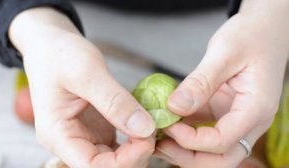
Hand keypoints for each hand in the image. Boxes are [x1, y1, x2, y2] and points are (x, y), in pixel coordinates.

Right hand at [9, 8, 155, 166]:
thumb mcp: (87, 72)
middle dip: (134, 155)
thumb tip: (145, 128)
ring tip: (152, 125)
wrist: (53, 45)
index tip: (147, 139)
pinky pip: (120, 144)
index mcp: (58, 134)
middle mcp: (71, 141)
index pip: (91, 167)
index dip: (123, 161)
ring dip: (137, 148)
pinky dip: (136, 137)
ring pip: (116, 158)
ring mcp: (85, 136)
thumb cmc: (60, 55)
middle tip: (154, 128)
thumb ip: (114, 101)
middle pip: (106, 166)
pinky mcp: (97, 128)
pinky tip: (146, 122)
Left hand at [155, 0, 288, 166]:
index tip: (167, 124)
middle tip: (159, 143)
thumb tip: (174, 107)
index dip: (191, 140)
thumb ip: (201, 82)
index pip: (222, 142)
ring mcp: (237, 119)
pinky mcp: (224, 113)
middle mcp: (249, 122)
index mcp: (255, 109)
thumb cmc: (250, 36)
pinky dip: (185, 134)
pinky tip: (166, 123)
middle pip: (220, 159)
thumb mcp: (224, 53)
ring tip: (158, 136)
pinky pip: (205, 132)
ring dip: (184, 149)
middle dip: (188, 157)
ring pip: (212, 152)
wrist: (263, 30)